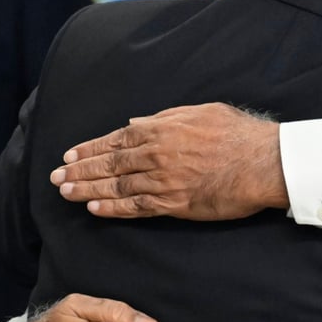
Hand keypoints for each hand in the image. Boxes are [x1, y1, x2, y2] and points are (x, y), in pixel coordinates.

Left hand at [50, 103, 286, 219]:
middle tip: (57, 177)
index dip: (90, 148)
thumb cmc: (239, 133)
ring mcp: (163, 180)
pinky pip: (136, 207)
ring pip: (116, 186)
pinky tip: (95, 209)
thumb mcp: (200, 112)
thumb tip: (137, 123)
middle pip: (109, 164)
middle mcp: (156, 155)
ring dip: (88, 190)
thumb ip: (165, 117)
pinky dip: (112, 209)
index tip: (70, 155)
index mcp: (161, 129)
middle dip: (80, 170)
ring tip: (66, 193)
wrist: (264, 162)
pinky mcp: (175, 204)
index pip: (115, 139)